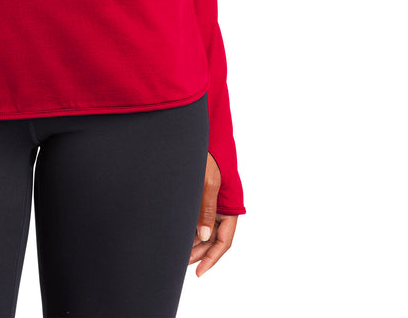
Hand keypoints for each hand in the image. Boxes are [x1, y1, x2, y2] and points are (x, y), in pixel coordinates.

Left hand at [188, 151, 235, 276]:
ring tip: (177, 253)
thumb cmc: (208, 156)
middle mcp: (222, 207)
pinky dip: (188, 228)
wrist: (200, 135)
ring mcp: (211, 202)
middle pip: (213, 238)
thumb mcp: (207, 183)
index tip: (199, 272)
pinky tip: (177, 235)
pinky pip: (197, 217)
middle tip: (181, 263)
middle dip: (199, 253)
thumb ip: (206, 210)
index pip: (223, 241)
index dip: (212, 258)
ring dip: (192, 242)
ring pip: (204, 229)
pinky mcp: (200, 195)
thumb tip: (202, 237)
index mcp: (230, 207)